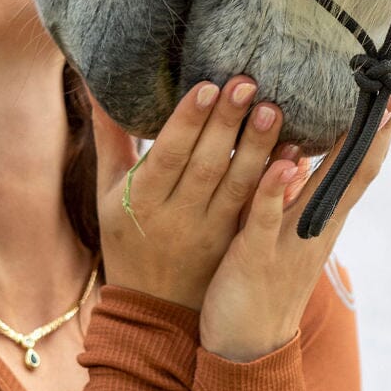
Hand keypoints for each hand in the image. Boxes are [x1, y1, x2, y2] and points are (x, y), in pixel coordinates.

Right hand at [87, 75, 303, 311]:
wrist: (152, 307)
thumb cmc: (126, 237)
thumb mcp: (108, 192)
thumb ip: (110, 140)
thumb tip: (97, 87)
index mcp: (139, 200)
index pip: (166, 154)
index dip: (187, 121)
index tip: (208, 86)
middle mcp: (174, 217)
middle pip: (204, 165)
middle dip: (226, 123)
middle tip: (246, 83)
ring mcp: (207, 233)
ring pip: (235, 186)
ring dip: (257, 147)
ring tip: (272, 109)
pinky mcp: (232, 244)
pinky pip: (254, 208)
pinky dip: (274, 180)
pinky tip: (292, 153)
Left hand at [198, 81, 390, 359]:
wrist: (248, 345)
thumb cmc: (264, 281)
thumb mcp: (287, 231)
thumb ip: (296, 193)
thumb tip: (300, 151)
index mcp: (325, 216)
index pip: (360, 163)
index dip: (380, 127)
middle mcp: (317, 224)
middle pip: (355, 170)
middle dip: (375, 128)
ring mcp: (291, 240)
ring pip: (318, 188)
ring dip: (330, 146)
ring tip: (343, 103)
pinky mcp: (257, 256)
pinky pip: (269, 219)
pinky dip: (276, 192)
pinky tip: (284, 164)